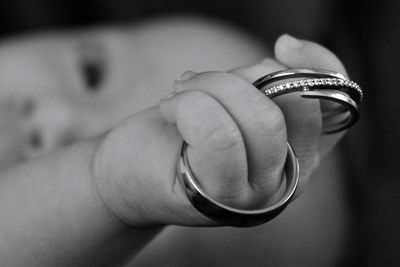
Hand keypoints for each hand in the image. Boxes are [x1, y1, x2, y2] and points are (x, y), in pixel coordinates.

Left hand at [92, 35, 349, 226]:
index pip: (337, 107)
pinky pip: (219, 134)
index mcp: (298, 154)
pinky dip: (187, 106)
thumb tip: (278, 62)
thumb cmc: (179, 131)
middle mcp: (289, 180)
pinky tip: (169, 111)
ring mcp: (258, 195)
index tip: (282, 43)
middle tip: (194, 81)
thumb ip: (259, 88)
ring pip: (257, 117)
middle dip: (235, 77)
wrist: (128, 171)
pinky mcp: (222, 201)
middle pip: (291, 104)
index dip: (319, 66)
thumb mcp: (226, 100)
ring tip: (177, 95)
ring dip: (207, 87)